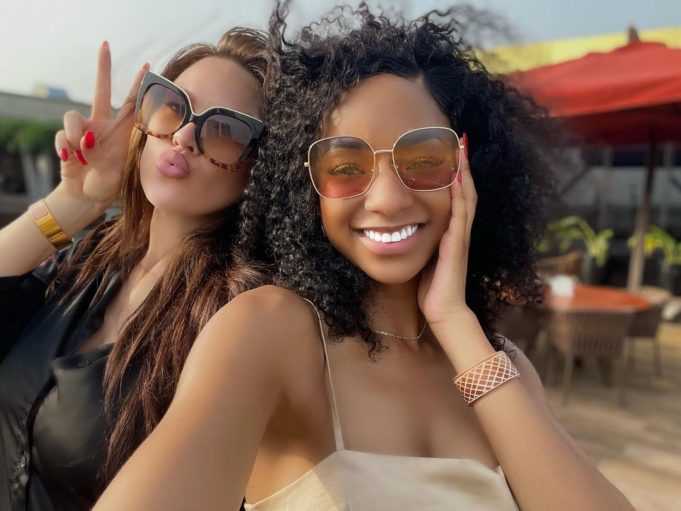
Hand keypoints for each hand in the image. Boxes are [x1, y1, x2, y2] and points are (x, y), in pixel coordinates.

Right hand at [54, 41, 148, 205]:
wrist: (88, 197)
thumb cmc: (110, 184)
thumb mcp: (120, 172)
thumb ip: (111, 155)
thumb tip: (87, 139)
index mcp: (121, 132)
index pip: (132, 105)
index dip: (139, 87)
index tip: (149, 66)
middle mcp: (102, 126)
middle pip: (101, 90)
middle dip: (103, 68)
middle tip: (105, 44)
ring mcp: (83, 131)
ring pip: (72, 116)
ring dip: (76, 137)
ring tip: (84, 157)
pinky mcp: (66, 140)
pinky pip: (62, 137)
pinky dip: (66, 149)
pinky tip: (72, 160)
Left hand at [417, 136, 477, 328]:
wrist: (444, 311)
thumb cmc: (432, 288)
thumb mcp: (425, 258)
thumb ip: (421, 242)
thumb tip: (403, 231)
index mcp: (452, 232)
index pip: (457, 196)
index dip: (455, 174)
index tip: (450, 151)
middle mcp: (460, 230)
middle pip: (466, 189)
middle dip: (463, 164)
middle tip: (461, 139)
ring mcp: (461, 235)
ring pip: (467, 195)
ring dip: (464, 171)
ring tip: (461, 147)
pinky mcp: (457, 243)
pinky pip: (460, 212)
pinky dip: (460, 192)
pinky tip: (457, 175)